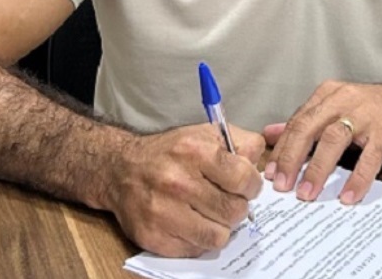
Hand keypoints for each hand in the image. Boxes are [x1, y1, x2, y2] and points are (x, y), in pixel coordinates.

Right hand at [107, 124, 263, 256]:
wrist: (121, 169)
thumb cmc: (171, 152)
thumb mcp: (206, 133)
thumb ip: (241, 142)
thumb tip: (260, 161)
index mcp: (195, 151)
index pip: (244, 179)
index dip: (251, 185)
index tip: (246, 186)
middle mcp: (177, 182)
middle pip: (234, 211)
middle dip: (237, 207)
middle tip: (226, 200)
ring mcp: (164, 212)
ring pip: (219, 236)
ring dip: (220, 226)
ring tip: (210, 213)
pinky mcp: (154, 237)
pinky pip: (196, 249)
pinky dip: (199, 239)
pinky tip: (191, 223)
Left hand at [263, 80, 381, 205]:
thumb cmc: (378, 110)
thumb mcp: (339, 109)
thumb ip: (306, 121)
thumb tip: (270, 134)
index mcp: (328, 95)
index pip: (298, 122)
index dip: (282, 148)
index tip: (270, 173)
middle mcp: (344, 100)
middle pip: (309, 128)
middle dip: (292, 158)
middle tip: (282, 186)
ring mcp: (367, 115)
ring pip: (333, 140)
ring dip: (317, 169)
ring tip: (307, 193)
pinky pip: (368, 158)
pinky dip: (356, 179)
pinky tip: (348, 196)